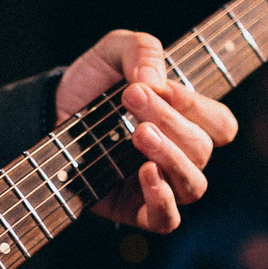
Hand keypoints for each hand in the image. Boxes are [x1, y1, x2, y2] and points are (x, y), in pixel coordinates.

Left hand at [54, 30, 237, 232]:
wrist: (48, 114)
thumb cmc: (91, 85)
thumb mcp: (113, 51)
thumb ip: (141, 49)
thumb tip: (154, 81)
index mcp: (187, 122)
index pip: (219, 123)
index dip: (194, 105)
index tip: (153, 84)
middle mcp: (180, 156)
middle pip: (202, 149)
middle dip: (169, 121)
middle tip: (130, 97)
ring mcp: (160, 185)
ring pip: (193, 186)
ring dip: (170, 158)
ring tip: (138, 134)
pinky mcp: (134, 209)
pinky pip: (166, 219)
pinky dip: (162, 200)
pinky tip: (145, 173)